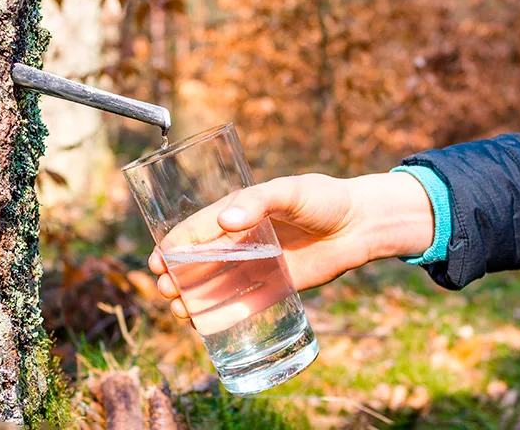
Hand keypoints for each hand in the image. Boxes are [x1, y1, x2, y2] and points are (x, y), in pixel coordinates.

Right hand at [148, 172, 434, 320]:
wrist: (362, 224)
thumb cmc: (323, 199)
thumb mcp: (290, 192)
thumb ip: (259, 201)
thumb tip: (225, 220)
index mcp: (238, 212)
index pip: (196, 230)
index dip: (174, 246)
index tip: (157, 263)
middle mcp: (242, 240)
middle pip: (200, 261)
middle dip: (178, 277)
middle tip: (166, 291)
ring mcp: (257, 264)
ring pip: (216, 285)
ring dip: (195, 298)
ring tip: (180, 312)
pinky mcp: (276, 286)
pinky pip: (244, 302)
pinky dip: (224, 314)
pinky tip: (207, 327)